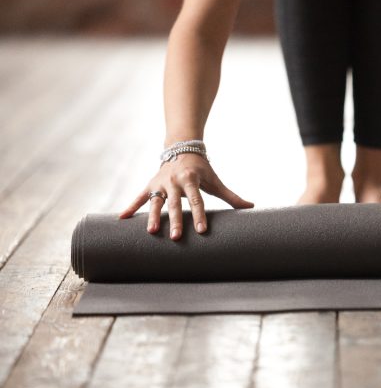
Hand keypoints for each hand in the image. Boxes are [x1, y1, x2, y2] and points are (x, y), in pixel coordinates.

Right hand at [119, 153, 253, 239]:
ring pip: (156, 202)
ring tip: (152, 232)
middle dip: (175, 220)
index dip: (199, 215)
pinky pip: (139, 197)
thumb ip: (231, 196)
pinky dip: (131, 207)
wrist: (182, 149)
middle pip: (175, 204)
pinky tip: (122, 219)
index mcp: (191, 180)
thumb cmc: (202, 170)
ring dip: (153, 217)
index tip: (202, 231)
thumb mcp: (215, 181)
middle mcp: (174, 181)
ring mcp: (160, 183)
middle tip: (176, 238)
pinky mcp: (150, 185)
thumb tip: (251, 207)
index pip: (197, 200)